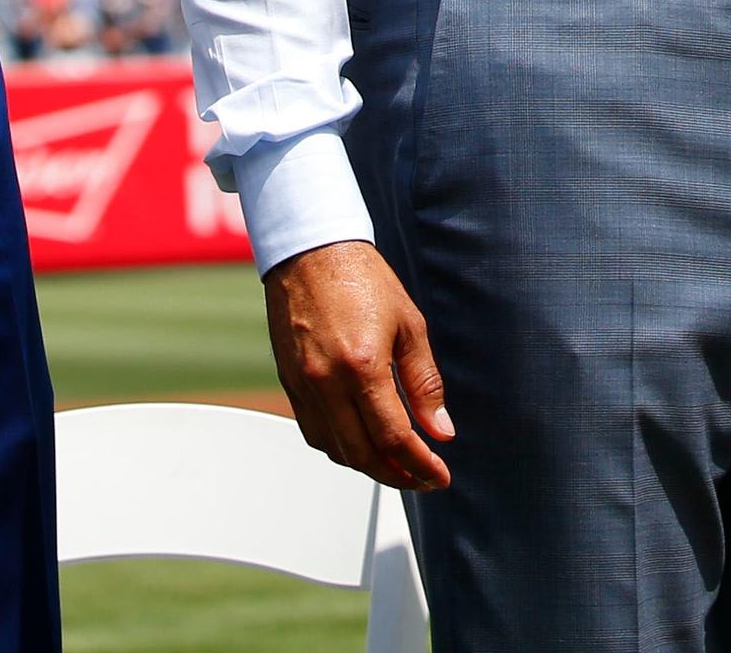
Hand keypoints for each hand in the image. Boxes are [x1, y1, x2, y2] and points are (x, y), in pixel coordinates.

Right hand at [262, 240, 452, 490]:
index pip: (394, 437)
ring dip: (368, 466)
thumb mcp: (409, 325)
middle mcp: (327, 382)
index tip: (439, 476)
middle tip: (422, 478)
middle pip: (363, 454)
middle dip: (397, 475)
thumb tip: (440, 429)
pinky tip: (361, 445)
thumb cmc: (361, 279)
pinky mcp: (290, 383)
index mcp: (362, 365)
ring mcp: (303, 386)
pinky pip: (313, 433)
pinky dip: (340, 448)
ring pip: (336, 450)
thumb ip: (424, 382)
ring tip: (397, 466)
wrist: (311, 252)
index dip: (420, 465)